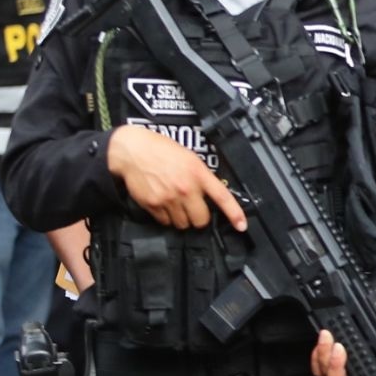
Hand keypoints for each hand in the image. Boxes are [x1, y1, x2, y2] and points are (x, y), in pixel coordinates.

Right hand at [107, 125, 245, 230]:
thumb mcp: (189, 158)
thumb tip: (210, 194)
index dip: (234, 214)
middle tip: (193, 208)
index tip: (242, 225)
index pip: (222, 197)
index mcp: (198, 173)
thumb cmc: (161, 150)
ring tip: (175, 203)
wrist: (133, 151)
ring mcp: (169, 198)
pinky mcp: (153, 205)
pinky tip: (162, 203)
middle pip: (201, 220)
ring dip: (181, 218)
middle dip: (199, 218)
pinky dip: (165, 217)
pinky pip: (165, 222)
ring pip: (183, 224)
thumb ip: (201, 177)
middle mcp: (186, 188)